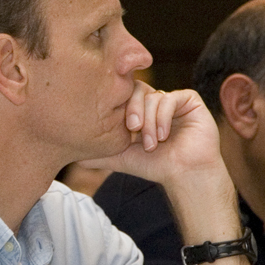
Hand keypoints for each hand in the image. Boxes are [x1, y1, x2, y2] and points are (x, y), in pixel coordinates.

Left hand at [83, 84, 224, 187]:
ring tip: (152, 144)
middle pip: (136, 90)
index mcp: (139, 110)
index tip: (121, 131)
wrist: (185, 175)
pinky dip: (163, 117)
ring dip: (150, 122)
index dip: (119, 109)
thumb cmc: (156, 166)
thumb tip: (74, 157)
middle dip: (132, 110)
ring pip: (153, 96)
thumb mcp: (121, 158)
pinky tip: (163, 136)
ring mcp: (172, 100)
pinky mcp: (190, 100)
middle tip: (132, 130)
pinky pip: (171, 97)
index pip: (122, 96)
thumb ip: (99, 154)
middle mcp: (155, 102)